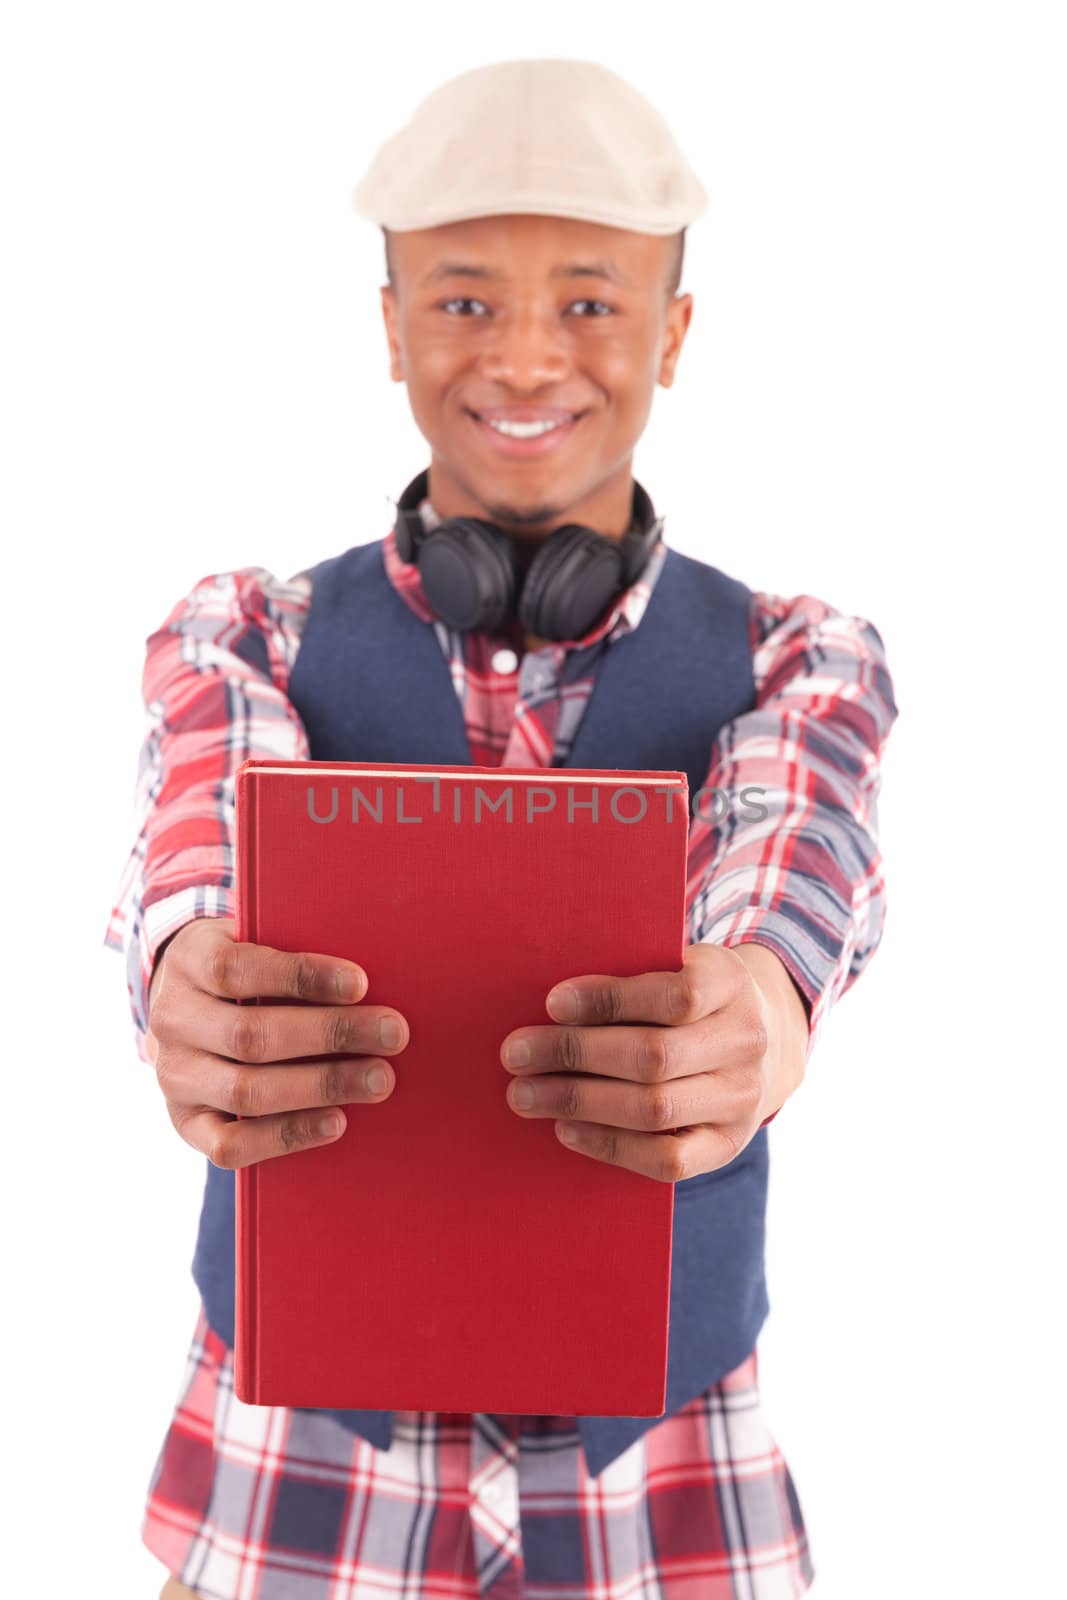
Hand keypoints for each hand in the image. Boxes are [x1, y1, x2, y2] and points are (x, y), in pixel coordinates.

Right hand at [145, 916, 408, 1168]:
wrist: (190, 1007)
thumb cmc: (249, 969)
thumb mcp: (258, 940)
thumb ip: (296, 950)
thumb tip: (368, 979)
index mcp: (189, 962)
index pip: (238, 969)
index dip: (301, 977)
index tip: (361, 983)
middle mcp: (172, 1021)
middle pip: (250, 1035)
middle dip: (331, 1034)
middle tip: (393, 1034)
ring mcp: (174, 1077)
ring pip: (246, 1091)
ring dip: (322, 1087)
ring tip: (379, 1079)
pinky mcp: (185, 1124)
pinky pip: (230, 1145)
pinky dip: (287, 1136)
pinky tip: (337, 1122)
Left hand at [499, 941, 809, 1182]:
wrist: (761, 1039)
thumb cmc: (688, 994)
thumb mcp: (674, 964)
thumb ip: (628, 972)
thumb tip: (550, 1002)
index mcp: (731, 981)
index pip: (675, 995)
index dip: (610, 999)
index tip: (552, 1003)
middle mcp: (747, 1042)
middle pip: (655, 1055)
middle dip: (575, 1054)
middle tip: (515, 1055)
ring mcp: (743, 1099)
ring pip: (656, 1109)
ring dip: (579, 1102)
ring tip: (525, 1095)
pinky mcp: (728, 1145)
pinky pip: (667, 1159)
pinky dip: (610, 1145)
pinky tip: (566, 1130)